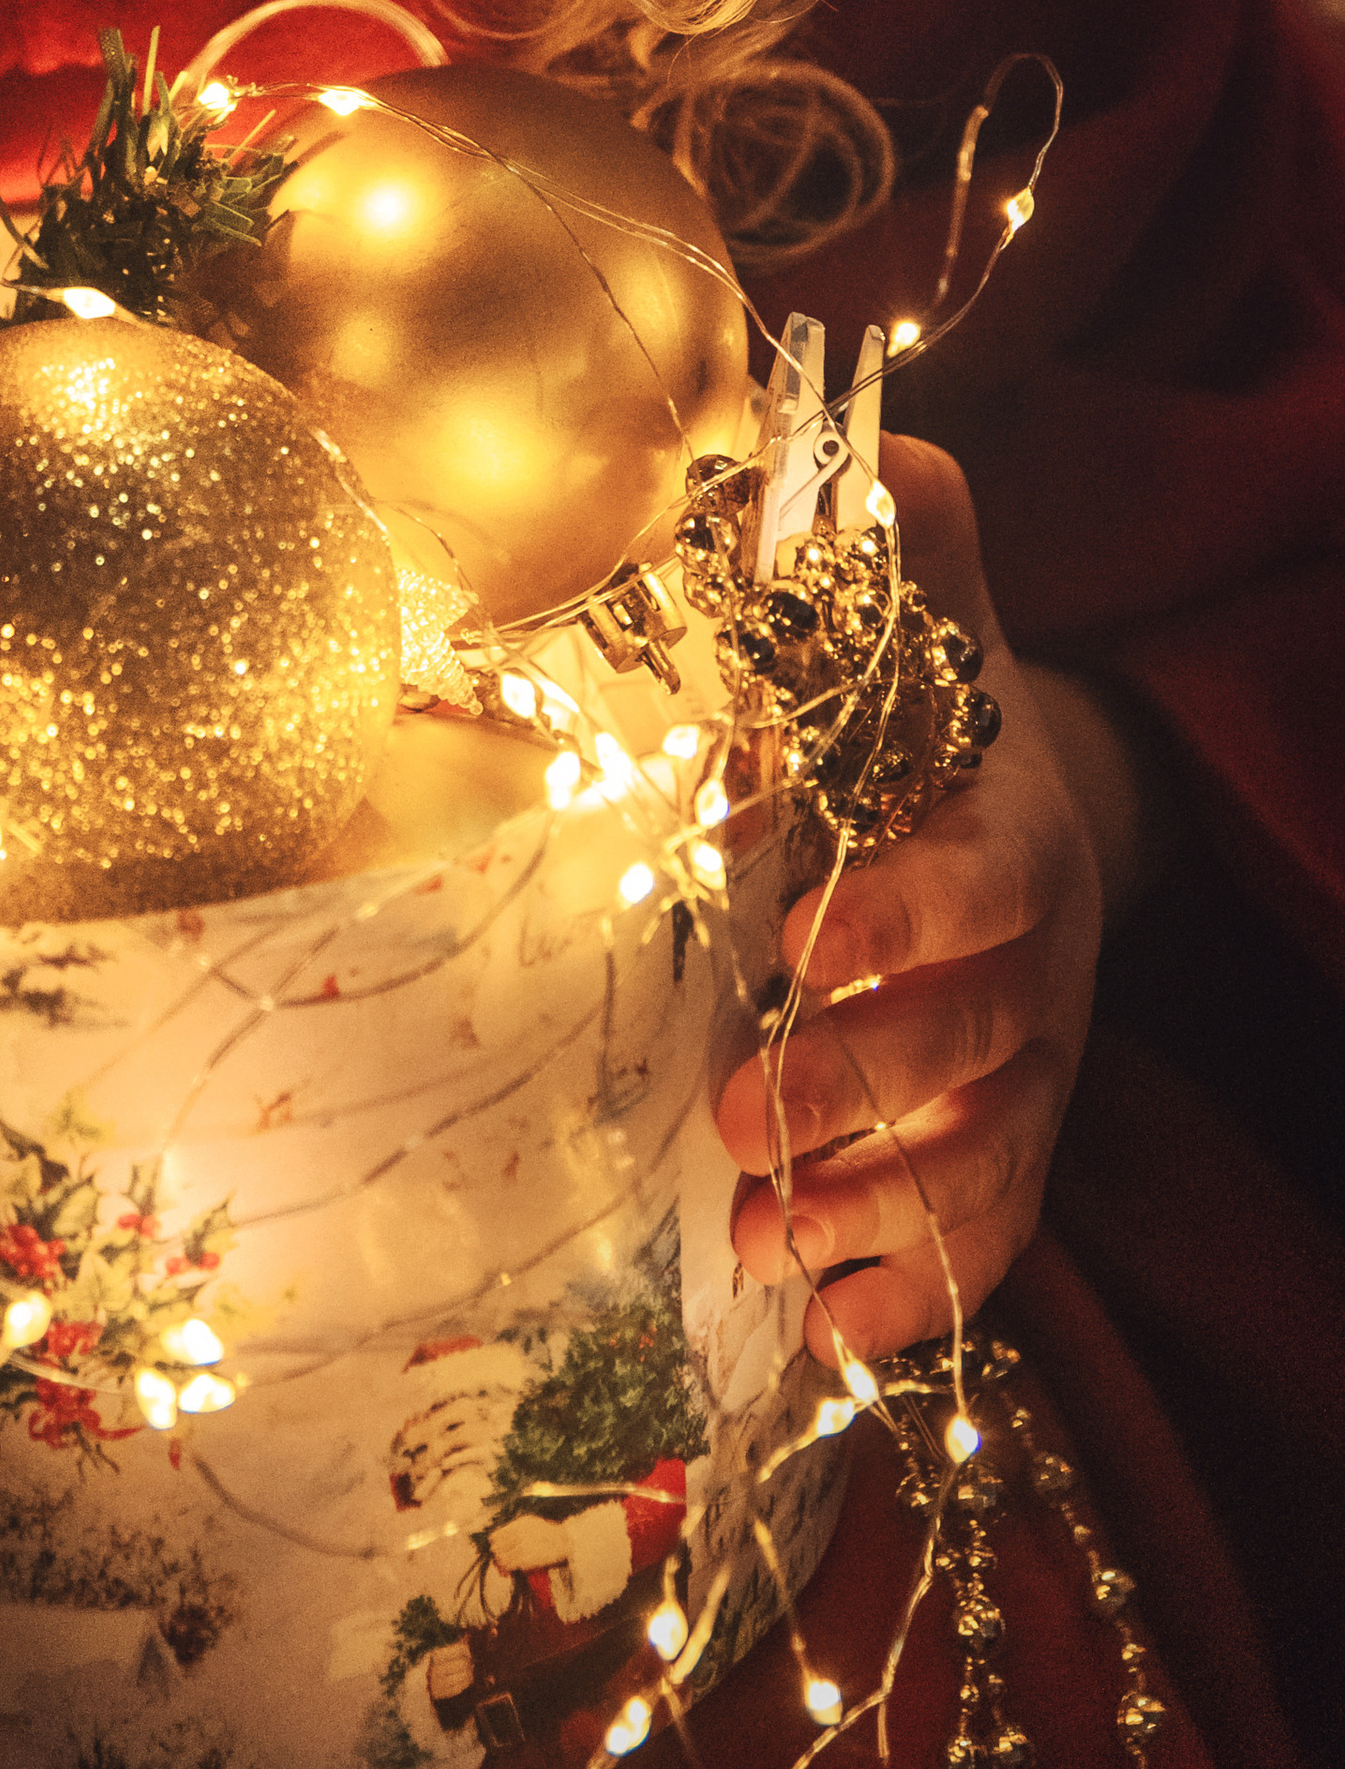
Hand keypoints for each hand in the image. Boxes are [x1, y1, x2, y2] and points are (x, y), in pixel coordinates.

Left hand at [715, 435, 1101, 1364]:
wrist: (1028, 817)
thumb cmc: (942, 722)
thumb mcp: (937, 627)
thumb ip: (913, 544)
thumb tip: (886, 434)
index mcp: (1012, 835)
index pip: (982, 883)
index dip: (907, 915)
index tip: (802, 937)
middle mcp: (1036, 969)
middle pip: (974, 1042)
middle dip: (860, 1083)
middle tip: (733, 1119)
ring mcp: (1026, 1073)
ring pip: (979, 1159)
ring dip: (870, 1208)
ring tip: (750, 1244)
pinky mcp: (1000, 1150)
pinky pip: (983, 1242)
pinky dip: (916, 1294)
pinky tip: (826, 1334)